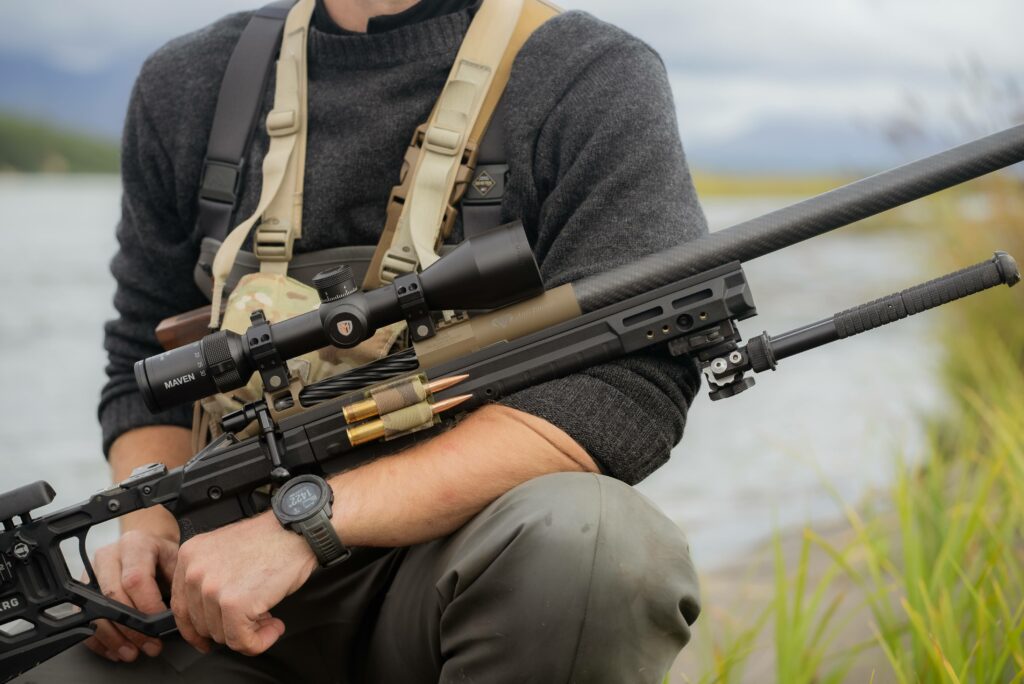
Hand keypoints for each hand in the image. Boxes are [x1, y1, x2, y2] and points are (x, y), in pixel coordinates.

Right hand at [83, 529, 177, 661]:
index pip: (136, 579)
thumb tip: (173, 618)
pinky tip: (114, 650)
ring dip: (114, 638)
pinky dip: (98, 639)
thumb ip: (174, 584)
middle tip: (150, 646)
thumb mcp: (176, 561)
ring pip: (95, 609)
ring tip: (132, 652)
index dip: (147, 606)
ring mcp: (91, 571)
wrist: (147, 545)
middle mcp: (109, 555)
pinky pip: (82, 618)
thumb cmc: (163, 556)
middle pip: (112, 596)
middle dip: (132, 628)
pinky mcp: (82, 588)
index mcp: (135, 544)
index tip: (159, 626)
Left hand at [170, 512, 316, 655]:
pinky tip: (275, 626)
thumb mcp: (224, 550)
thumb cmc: (271, 538)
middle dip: (230, 628)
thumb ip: (209, 578)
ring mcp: (212, 589)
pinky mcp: (234, 605)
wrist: (297, 531)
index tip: (205, 639)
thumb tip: (210, 616)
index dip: (195, 630)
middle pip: (202, 625)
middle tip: (256, 617)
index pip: (180, 607)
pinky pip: (242, 641)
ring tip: (268, 616)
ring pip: (223, 636)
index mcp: (190, 556)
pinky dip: (261, 642)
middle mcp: (195, 572)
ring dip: (249, 634)